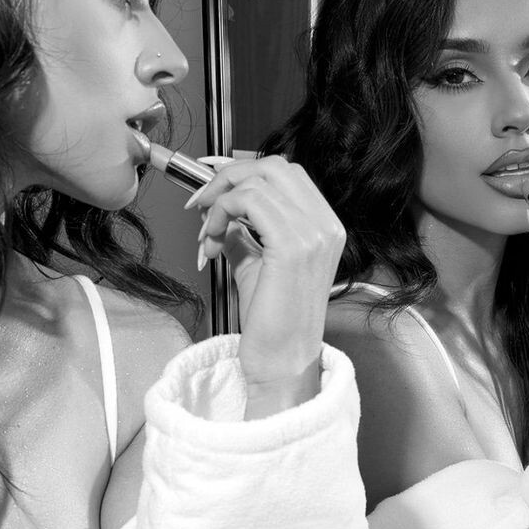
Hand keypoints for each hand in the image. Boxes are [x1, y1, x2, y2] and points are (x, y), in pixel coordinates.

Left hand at [190, 154, 345, 413]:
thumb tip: (219, 210)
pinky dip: (220, 213)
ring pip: (256, 181)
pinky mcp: (293, 246)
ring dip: (218, 201)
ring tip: (206, 235)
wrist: (281, 361)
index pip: (286, 174)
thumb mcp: (255, 263)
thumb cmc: (272, 323)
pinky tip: (211, 241)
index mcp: (324, 226)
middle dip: (229, 177)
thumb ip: (242, 232)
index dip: (244, 172)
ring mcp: (313, 233)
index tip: (213, 187)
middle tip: (202, 203)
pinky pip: (247, 202)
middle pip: (273, 167)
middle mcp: (325, 225)